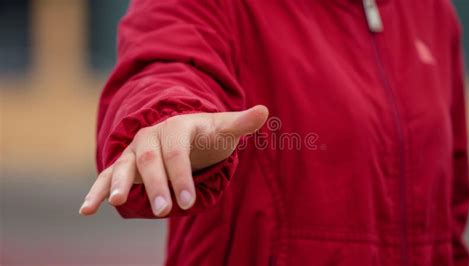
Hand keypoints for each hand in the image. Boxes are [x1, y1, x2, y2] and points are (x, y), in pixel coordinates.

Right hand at [79, 105, 268, 216]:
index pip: (177, 151)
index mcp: (176, 126)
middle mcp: (152, 135)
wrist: (186, 134)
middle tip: (163, 209)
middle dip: (155, 184)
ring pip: (123, 165)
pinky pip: (107, 175)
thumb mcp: (224, 129)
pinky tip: (86, 210)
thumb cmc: (207, 135)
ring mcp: (136, 149)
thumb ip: (241, 123)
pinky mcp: (125, 164)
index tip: (188, 201)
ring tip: (115, 203)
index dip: (181, 175)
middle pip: (149, 158)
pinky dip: (96, 191)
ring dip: (118, 183)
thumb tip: (265, 110)